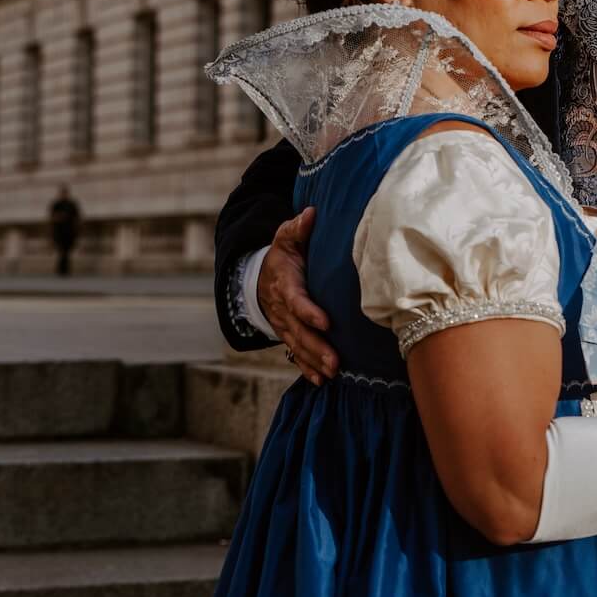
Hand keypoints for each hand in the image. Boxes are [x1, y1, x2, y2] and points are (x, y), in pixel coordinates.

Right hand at [258, 208, 336, 385]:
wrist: (261, 276)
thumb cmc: (283, 254)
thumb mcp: (286, 237)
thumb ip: (297, 228)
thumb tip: (310, 214)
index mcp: (286, 284)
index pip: (296, 300)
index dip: (309, 312)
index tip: (326, 322)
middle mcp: (283, 309)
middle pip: (298, 330)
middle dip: (316, 346)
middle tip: (335, 360)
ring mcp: (284, 324)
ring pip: (298, 345)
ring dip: (314, 360)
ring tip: (333, 372)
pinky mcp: (288, 334)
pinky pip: (296, 354)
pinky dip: (306, 368)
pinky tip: (321, 381)